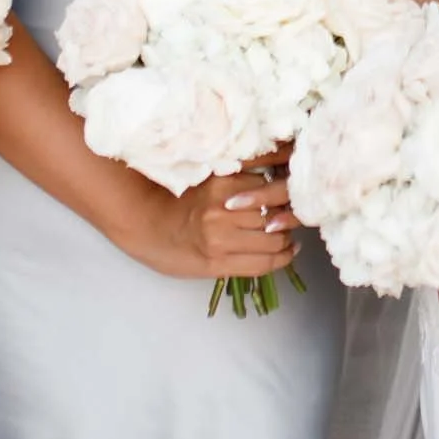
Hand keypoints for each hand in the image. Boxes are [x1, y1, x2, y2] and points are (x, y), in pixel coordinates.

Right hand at [125, 164, 300, 281]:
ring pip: (274, 239)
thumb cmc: (178, 199)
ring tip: (287, 235)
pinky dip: (282, 258)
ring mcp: (222, 239)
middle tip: (292, 215)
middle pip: (276, 213)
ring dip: (285, 238)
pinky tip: (287, 252)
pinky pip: (263, 263)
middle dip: (287, 215)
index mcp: (222, 184)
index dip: (284, 192)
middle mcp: (223, 211)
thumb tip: (279, 175)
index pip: (270, 188)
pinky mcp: (219, 264)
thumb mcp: (210, 177)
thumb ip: (241, 177)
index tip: (291, 193)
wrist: (146, 226)